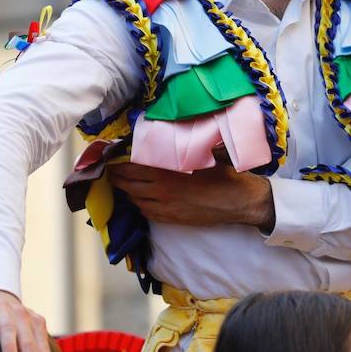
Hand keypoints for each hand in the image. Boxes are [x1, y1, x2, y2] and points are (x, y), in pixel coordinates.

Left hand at [108, 162, 275, 229]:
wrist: (238, 201)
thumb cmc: (223, 174)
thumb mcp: (202, 154)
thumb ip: (181, 147)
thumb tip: (169, 132)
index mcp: (166, 171)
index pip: (131, 166)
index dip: (118, 162)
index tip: (113, 157)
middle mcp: (160, 190)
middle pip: (127, 184)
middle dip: (117, 176)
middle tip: (113, 170)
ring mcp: (164, 207)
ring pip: (134, 199)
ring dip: (127, 190)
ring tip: (125, 182)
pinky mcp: (170, 219)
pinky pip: (145, 212)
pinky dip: (140, 203)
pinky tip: (142, 198)